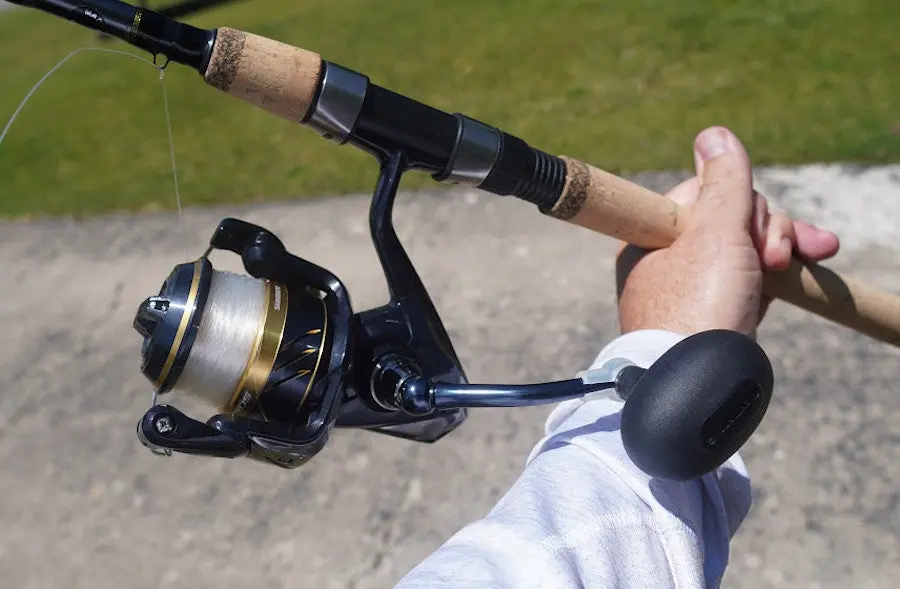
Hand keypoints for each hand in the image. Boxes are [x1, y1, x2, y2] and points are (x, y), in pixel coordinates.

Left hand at [615, 126, 839, 336]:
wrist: (698, 382)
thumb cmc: (700, 305)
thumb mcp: (715, 232)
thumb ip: (724, 182)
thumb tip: (713, 135)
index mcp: (654, 233)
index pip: (707, 194)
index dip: (744, 204)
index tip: (759, 224)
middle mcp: (666, 256)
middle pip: (730, 219)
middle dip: (768, 232)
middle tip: (778, 259)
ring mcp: (690, 285)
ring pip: (744, 248)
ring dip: (777, 253)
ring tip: (791, 271)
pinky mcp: (711, 311)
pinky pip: (747, 279)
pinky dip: (770, 278)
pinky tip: (788, 281)